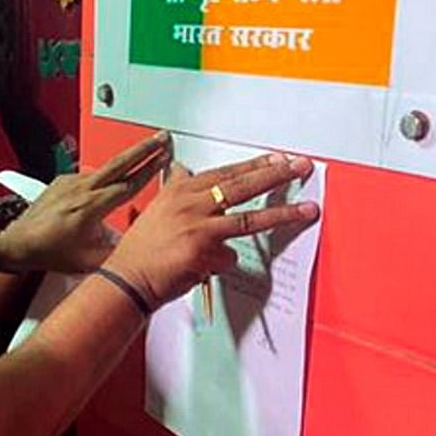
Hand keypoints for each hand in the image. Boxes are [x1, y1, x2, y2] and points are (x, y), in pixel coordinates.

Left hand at [0, 131, 172, 272]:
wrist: (16, 240)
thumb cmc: (48, 250)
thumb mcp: (89, 260)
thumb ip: (117, 251)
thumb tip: (136, 246)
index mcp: (92, 206)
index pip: (129, 184)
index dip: (150, 170)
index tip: (164, 157)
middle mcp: (82, 188)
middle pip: (120, 163)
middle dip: (143, 149)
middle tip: (160, 137)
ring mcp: (71, 182)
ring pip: (105, 169)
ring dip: (125, 161)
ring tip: (141, 156)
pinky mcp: (62, 181)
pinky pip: (88, 176)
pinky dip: (102, 176)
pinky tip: (107, 182)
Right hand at [103, 154, 318, 308]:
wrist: (128, 277)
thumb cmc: (142, 249)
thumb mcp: (157, 209)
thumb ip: (176, 190)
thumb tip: (184, 173)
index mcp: (180, 190)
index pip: (225, 172)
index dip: (254, 165)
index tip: (276, 158)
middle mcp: (190, 202)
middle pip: (242, 184)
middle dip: (275, 174)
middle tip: (300, 166)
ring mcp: (198, 224)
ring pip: (249, 217)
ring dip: (283, 213)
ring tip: (307, 208)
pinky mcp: (202, 248)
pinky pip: (230, 253)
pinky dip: (227, 260)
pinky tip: (216, 264)